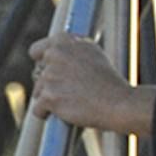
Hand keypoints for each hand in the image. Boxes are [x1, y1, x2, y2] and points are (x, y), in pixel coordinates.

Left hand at [28, 33, 155, 135]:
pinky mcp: (49, 96)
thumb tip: (51, 51)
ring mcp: (51, 75)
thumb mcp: (93, 53)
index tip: (51, 72)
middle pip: (37, 73)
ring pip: (38, 91)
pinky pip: (37, 109)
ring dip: (50, 100)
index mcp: (65, 40)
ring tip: (72, 102)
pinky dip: (46, 114)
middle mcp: (56, 54)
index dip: (42, 63)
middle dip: (49, 83)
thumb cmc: (108, 81)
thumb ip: (71, 49)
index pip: (36, 50)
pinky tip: (62, 114)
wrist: (118, 103)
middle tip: (70, 91)